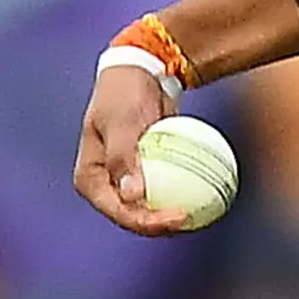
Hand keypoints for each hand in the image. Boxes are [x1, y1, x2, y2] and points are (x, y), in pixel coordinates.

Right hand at [73, 66, 191, 235]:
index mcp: (90, 179)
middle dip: (161, 225)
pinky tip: (208, 196)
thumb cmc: (125, 94)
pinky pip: (164, 188)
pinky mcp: (145, 171)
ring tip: (203, 215)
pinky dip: (182, 192)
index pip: (118, 211)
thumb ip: (123, 157)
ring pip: (149, 207)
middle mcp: (105, 185)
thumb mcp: (123, 121)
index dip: (147, 222)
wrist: (140, 73)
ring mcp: (125, 179)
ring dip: (172, 214)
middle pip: (133, 216)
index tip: (178, 215)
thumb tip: (132, 197)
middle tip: (192, 218)